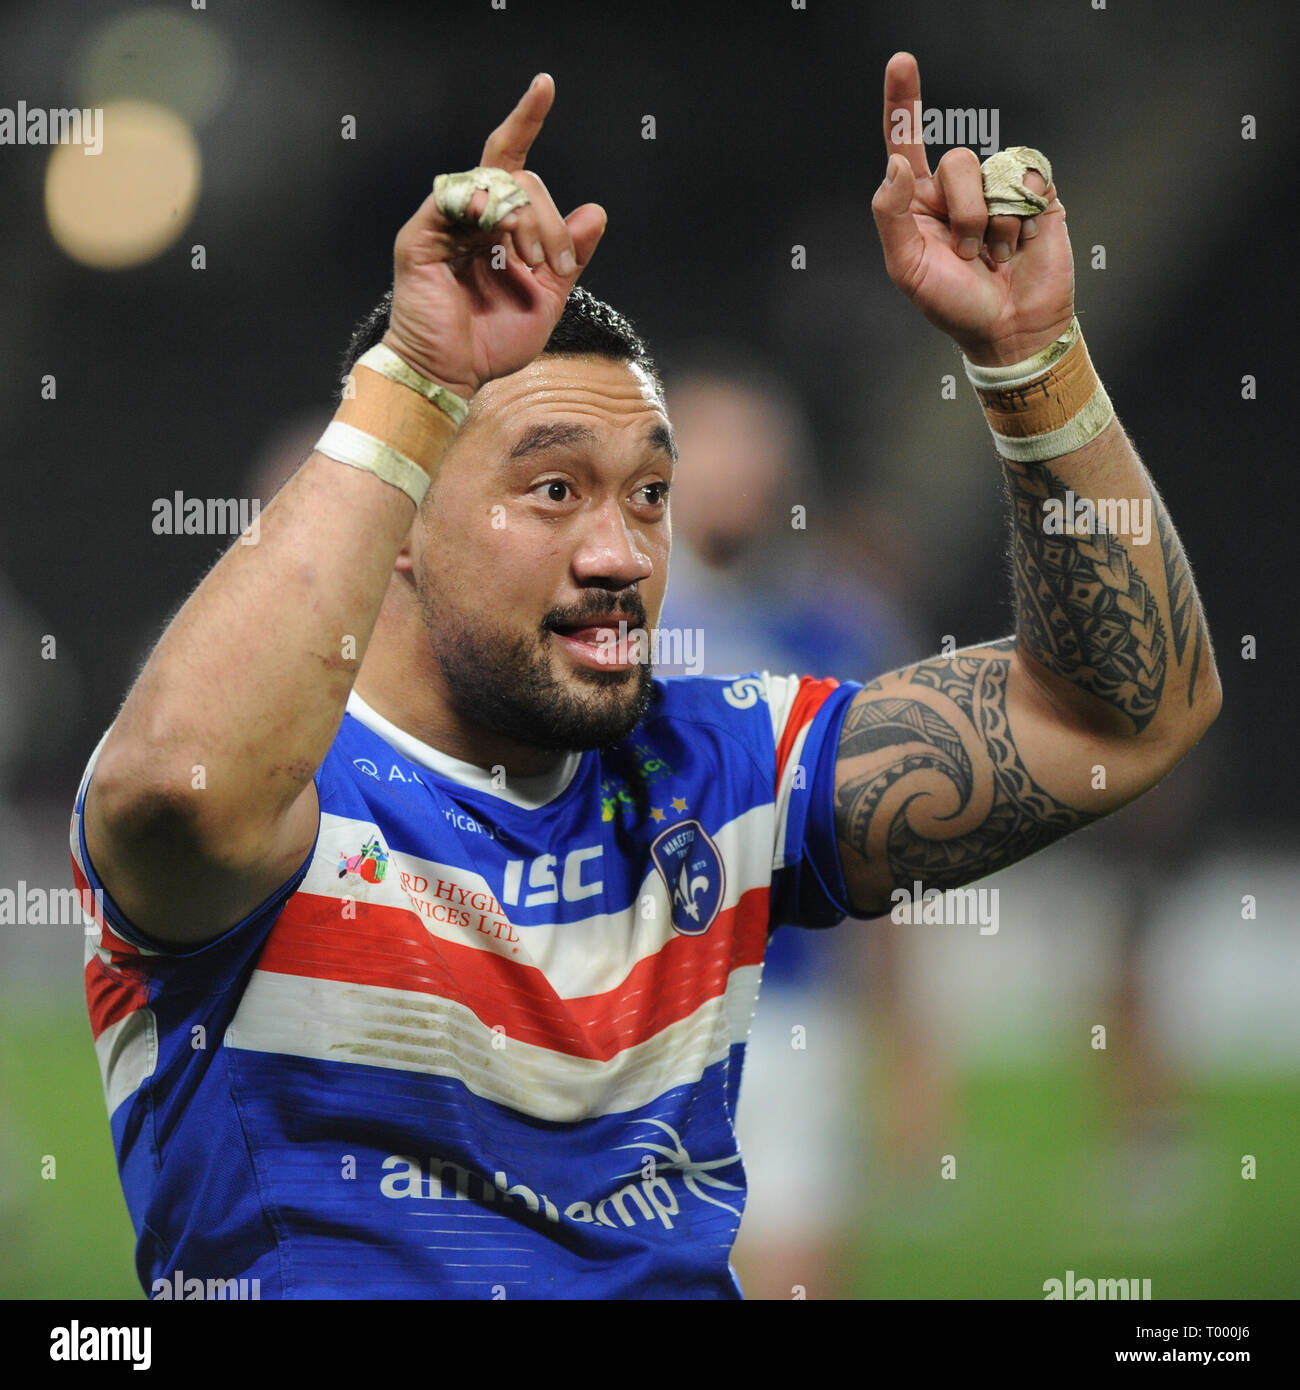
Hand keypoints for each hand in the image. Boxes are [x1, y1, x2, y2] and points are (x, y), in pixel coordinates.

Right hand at [383, 73, 606, 398]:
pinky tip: (498, 232)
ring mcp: (443, 223)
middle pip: (517, 176)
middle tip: (555, 261)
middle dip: (547, 216)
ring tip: (532, 261)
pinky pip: (457, 199)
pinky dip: (486, 209)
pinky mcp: (422, 236)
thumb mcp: (547, 298)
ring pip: (494, 184)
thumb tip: (595, 211)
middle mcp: (469, 217)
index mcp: (496, 227)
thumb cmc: (492, 341)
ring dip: (526, 218)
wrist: (453, 375)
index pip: (512, 162)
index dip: (526, 120)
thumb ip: (570, 256)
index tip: (545, 85)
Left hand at [872, 53, 1074, 365]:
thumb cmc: (953, 305)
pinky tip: (1020, 245)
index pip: (907, 143)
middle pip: (956, 161)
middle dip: (962, 215)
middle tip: (967, 255)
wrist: (1009, 329)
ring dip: (992, 226)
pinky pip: (1025, 181)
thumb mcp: (908, 269)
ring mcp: (997, 189)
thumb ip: (892, 215)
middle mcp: (957, 189)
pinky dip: (1020, 220)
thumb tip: (896, 163)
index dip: (904, 103)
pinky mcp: (1034, 194)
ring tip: (995, 255)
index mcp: (920, 202)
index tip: (901, 62)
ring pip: (992, 173)